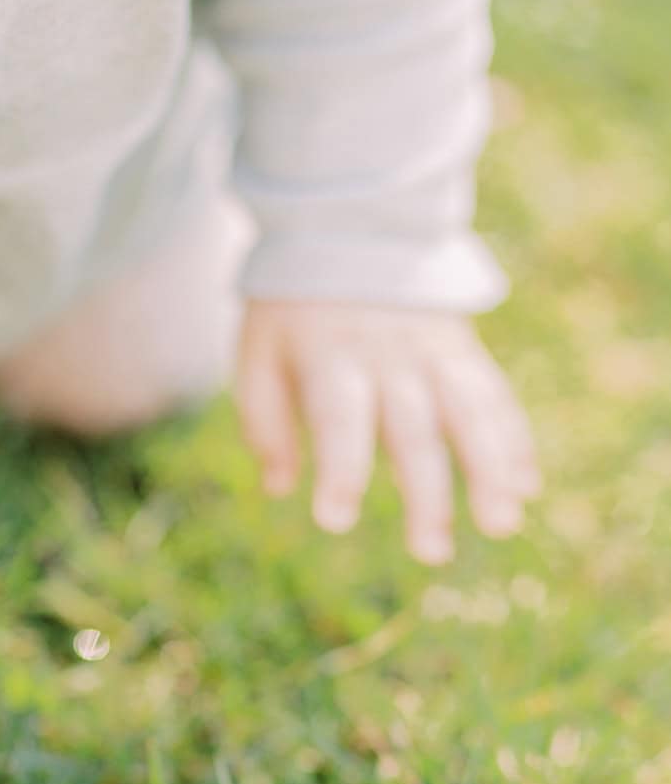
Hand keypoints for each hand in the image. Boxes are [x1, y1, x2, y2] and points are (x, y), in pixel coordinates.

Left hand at [236, 301, 539, 564]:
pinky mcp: (462, 349)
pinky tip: (526, 488)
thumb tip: (280, 488)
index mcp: (330, 358)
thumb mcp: (257, 356)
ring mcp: (433, 350)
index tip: (335, 521)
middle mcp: (388, 356)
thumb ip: (264, 421)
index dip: (339, 469)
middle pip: (413, 428)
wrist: (346, 229)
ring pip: (469, 411)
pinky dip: (513, 440)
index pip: (337, 419)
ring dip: (490, 469)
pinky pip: (494, 395)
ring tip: (503, 524)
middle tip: (432, 554)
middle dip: (426, 493)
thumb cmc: (291, 315)